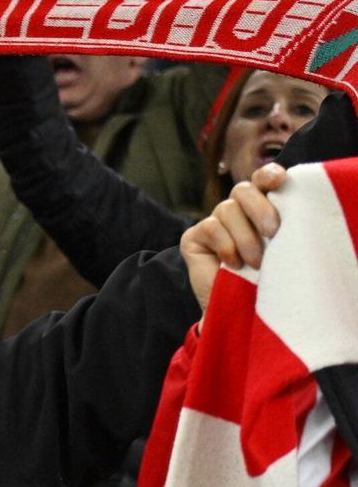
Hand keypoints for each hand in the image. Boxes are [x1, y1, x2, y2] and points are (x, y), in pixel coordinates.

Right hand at [183, 162, 286, 307]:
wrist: (237, 312)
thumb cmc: (263, 282)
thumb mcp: (278, 252)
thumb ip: (279, 228)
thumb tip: (292, 208)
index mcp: (259, 209)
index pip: (261, 180)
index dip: (269, 175)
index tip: (282, 179)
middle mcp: (236, 212)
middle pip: (243, 190)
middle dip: (260, 208)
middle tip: (273, 232)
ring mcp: (213, 223)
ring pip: (227, 209)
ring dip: (245, 235)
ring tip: (255, 262)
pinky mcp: (194, 237)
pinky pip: (211, 228)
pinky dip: (226, 245)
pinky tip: (232, 264)